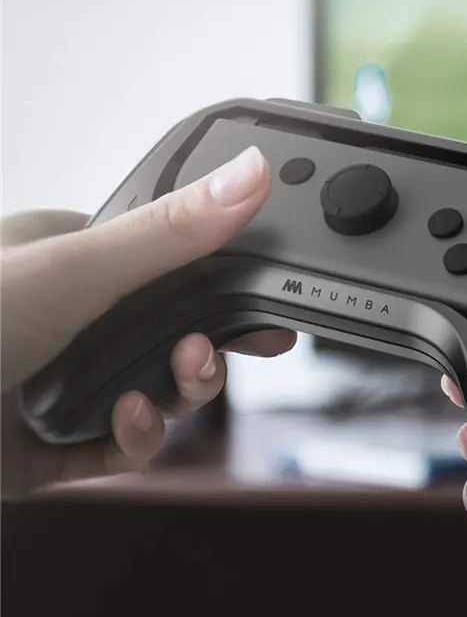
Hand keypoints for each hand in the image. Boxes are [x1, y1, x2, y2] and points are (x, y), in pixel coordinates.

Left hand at [1, 146, 295, 495]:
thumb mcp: (76, 267)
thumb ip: (171, 229)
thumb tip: (249, 172)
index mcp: (72, 259)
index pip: (170, 265)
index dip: (222, 283)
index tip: (265, 303)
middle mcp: (68, 320)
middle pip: (169, 334)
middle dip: (206, 347)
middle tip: (224, 349)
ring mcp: (60, 382)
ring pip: (153, 390)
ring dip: (177, 391)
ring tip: (172, 383)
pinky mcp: (52, 444)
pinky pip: (119, 442)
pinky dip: (136, 435)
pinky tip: (130, 420)